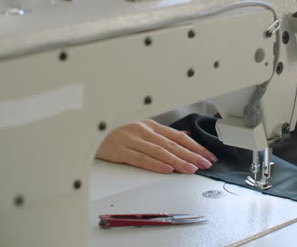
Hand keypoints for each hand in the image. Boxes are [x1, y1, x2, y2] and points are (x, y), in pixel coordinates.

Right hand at [96, 119, 217, 173]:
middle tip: (206, 163)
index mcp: (151, 126)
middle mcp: (144, 131)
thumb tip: (185, 136)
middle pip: (172, 144)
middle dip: (192, 154)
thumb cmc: (114, 129)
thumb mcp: (142, 128)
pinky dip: (155, 164)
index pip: (178, 137)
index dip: (195, 146)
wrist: (88, 128)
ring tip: (191, 169)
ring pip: (160, 151)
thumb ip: (163, 134)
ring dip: (178, 160)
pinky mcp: (120, 150)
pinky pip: (140, 158)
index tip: (208, 155)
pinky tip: (167, 169)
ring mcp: (132, 140)